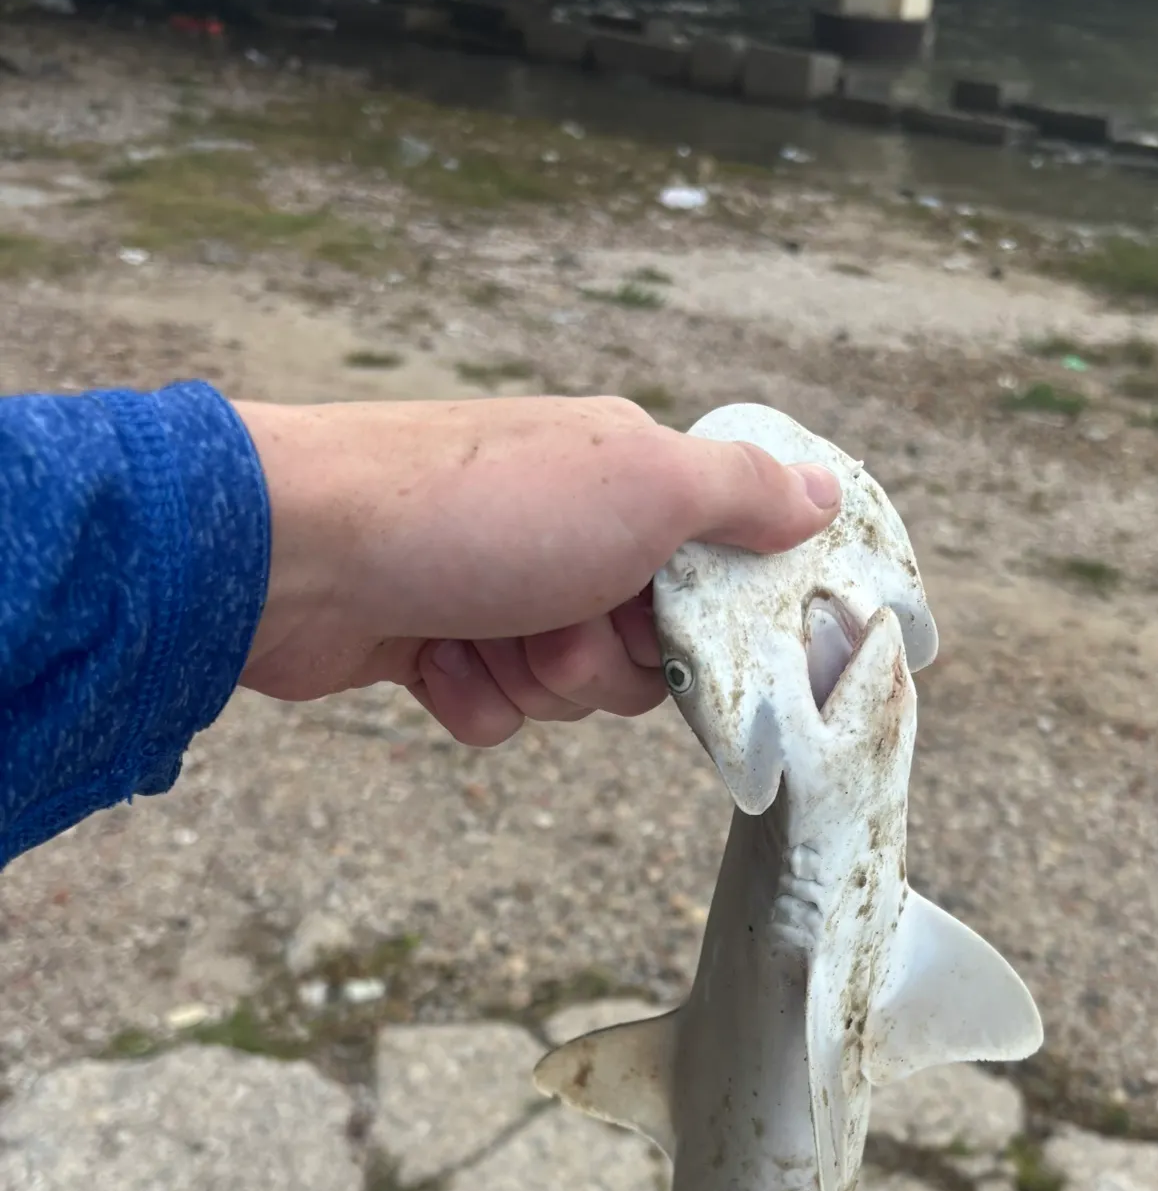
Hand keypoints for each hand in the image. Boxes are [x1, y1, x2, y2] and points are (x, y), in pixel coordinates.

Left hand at [234, 396, 840, 745]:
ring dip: (534, 679)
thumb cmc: (482, 511)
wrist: (295, 553)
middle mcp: (569, 529)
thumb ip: (744, 492)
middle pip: (644, 648)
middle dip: (604, 659)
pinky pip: (498, 711)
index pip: (715, 576)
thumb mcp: (644, 484)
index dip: (704, 621)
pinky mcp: (440, 642)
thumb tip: (828, 490)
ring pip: (571, 688)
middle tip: (557, 623)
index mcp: (627, 480)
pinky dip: (474, 699)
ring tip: (482, 633)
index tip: (679, 630)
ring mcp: (501, 587)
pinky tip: (435, 661)